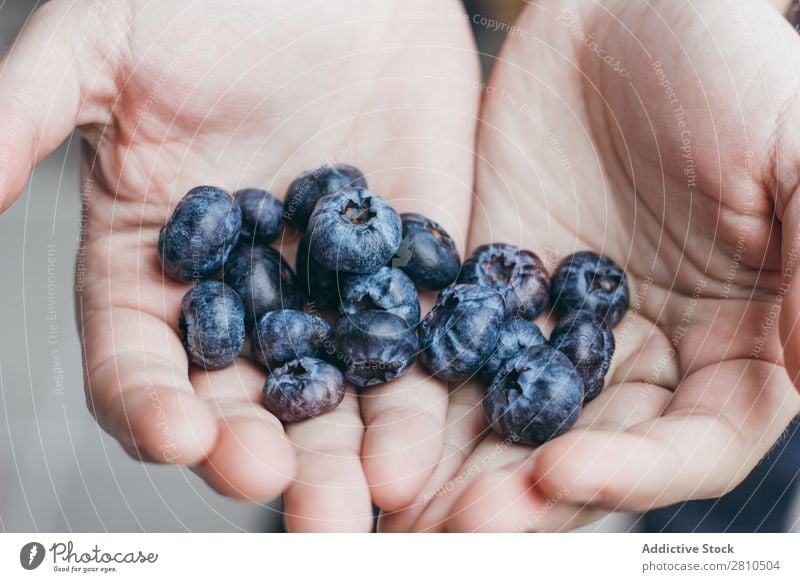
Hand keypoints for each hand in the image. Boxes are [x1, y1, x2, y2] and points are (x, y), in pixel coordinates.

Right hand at [0, 0, 478, 530]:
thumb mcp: (101, 45)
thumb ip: (25, 118)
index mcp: (157, 260)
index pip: (139, 358)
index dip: (149, 403)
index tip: (176, 435)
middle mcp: (246, 293)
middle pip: (244, 397)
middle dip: (262, 451)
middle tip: (287, 498)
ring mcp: (333, 287)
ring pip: (336, 390)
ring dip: (349, 452)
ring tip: (366, 501)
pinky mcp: (410, 267)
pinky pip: (418, 342)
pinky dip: (421, 392)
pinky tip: (425, 440)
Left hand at [380, 0, 799, 530]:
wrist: (623, 11)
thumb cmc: (729, 68)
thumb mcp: (796, 158)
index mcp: (731, 352)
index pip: (688, 447)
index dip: (631, 472)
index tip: (559, 472)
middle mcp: (639, 359)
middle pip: (583, 455)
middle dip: (521, 498)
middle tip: (454, 529)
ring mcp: (555, 330)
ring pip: (506, 424)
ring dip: (454, 472)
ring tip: (399, 513)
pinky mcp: (487, 292)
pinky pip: (450, 357)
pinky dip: (416, 400)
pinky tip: (375, 434)